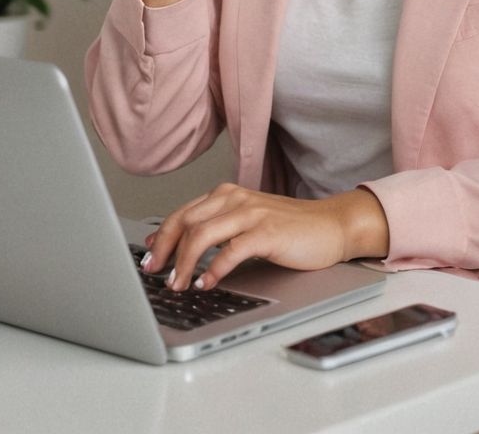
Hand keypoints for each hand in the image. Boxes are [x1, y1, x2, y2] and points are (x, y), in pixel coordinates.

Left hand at [140, 184, 388, 291]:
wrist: (332, 225)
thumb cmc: (290, 229)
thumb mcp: (248, 223)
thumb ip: (218, 230)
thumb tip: (181, 252)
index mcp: (227, 195)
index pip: (182, 213)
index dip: (160, 238)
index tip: (147, 260)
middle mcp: (236, 199)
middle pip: (185, 221)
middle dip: (164, 251)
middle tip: (154, 274)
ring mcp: (252, 214)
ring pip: (203, 234)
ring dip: (184, 262)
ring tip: (177, 284)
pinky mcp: (268, 232)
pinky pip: (232, 251)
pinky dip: (214, 269)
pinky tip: (207, 283)